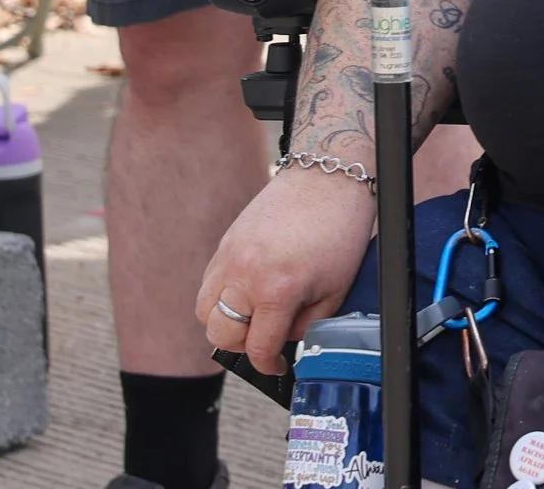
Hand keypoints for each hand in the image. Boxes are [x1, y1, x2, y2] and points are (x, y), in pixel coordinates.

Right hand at [197, 164, 378, 374]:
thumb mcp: (335, 290)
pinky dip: (221, 296)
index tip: (278, 365)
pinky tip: (247, 292)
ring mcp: (229, 255)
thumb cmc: (338, 230)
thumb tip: (286, 342)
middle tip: (265, 340)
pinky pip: (208, 283)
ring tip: (252, 317)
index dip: (269, 366)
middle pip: (221, 334)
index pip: (257, 348)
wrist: (327, 178)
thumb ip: (307, 324)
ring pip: (204, 310)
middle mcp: (244, 273)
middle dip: (243, 346)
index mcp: (276, 289)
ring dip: (225, 322)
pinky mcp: (226, 241)